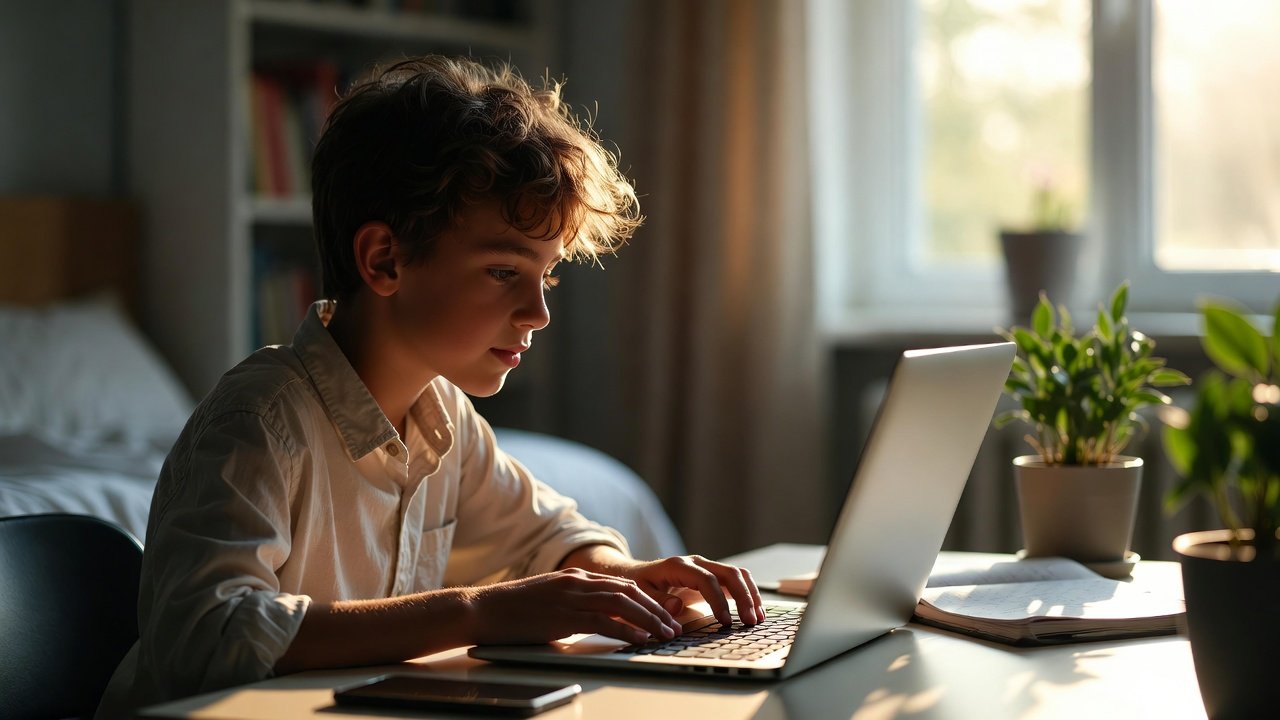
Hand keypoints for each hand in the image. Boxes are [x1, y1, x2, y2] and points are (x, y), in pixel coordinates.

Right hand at [468, 568, 681, 645]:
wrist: (483, 609)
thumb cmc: (512, 611)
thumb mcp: (550, 603)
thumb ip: (575, 607)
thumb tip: (598, 623)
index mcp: (576, 578)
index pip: (622, 584)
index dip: (647, 599)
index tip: (664, 615)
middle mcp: (578, 582)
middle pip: (629, 591)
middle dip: (656, 609)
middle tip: (674, 626)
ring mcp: (571, 596)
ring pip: (622, 604)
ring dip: (648, 619)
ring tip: (665, 634)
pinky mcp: (563, 615)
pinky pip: (603, 621)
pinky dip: (626, 630)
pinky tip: (639, 639)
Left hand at [617, 555, 765, 626]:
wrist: (634, 573)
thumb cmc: (637, 585)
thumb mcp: (638, 593)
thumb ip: (656, 601)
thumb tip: (677, 606)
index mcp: (678, 566)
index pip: (706, 580)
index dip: (718, 600)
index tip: (725, 621)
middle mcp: (696, 563)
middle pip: (728, 573)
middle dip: (743, 597)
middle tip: (750, 621)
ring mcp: (705, 567)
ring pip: (736, 574)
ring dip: (750, 594)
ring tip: (757, 618)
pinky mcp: (711, 576)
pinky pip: (735, 580)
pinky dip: (747, 593)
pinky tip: (754, 610)